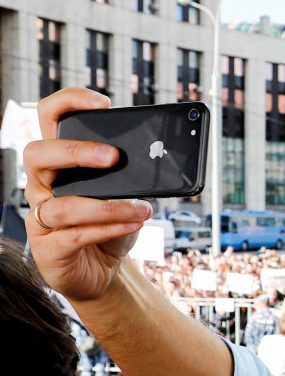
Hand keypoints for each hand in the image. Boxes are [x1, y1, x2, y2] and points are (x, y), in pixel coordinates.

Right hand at [23, 89, 154, 301]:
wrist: (101, 273)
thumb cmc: (110, 228)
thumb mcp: (124, 197)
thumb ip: (130, 177)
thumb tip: (156, 160)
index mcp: (58, 165)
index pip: (49, 120)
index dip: (68, 103)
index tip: (103, 102)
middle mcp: (42, 187)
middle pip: (37, 155)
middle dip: (76, 151)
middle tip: (113, 156)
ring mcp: (40, 218)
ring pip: (62, 204)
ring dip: (107, 206)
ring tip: (141, 208)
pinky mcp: (48, 248)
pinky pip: (74, 234)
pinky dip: (107, 228)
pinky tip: (133, 224)